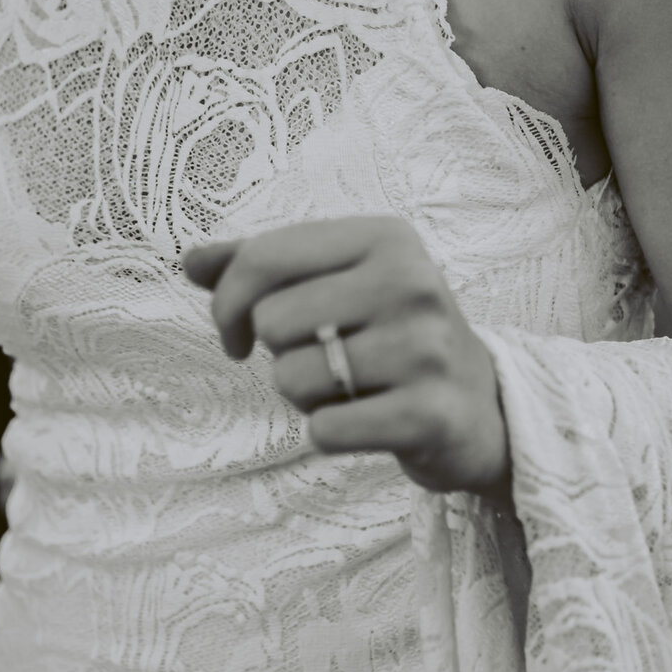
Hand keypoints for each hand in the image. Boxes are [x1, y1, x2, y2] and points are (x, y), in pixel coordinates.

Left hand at [183, 217, 512, 508]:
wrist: (482, 405)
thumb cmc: (390, 335)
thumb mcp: (337, 283)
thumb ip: (262, 267)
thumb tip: (190, 261)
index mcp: (386, 238)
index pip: (265, 255)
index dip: (227, 302)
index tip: (235, 332)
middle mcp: (412, 282)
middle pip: (272, 320)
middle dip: (278, 354)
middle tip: (321, 361)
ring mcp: (426, 348)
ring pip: (293, 379)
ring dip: (305, 396)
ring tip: (350, 389)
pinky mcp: (430, 414)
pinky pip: (324, 430)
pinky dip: (329, 433)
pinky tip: (365, 421)